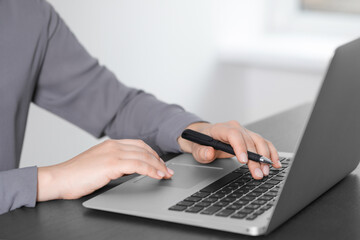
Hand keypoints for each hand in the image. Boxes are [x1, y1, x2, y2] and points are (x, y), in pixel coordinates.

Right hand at [37, 139, 173, 200]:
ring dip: (158, 166)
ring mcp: (113, 153)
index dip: (152, 153)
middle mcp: (113, 145)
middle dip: (159, 160)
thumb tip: (131, 168)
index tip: (160, 162)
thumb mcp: (99, 164)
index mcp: (111, 144)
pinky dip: (151, 170)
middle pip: (144, 149)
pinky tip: (157, 175)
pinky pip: (139, 165)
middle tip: (167, 170)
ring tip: (166, 174)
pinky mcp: (112, 164)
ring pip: (144, 156)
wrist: (59, 178)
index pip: (138, 145)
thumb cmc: (76, 174)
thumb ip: (115, 163)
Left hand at [177, 121, 281, 179]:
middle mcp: (235, 128)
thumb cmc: (201, 142)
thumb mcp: (196, 148)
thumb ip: (201, 152)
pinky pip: (264, 143)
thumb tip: (210, 152)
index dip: (240, 147)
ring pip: (259, 141)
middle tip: (258, 173)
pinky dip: (271, 153)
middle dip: (255, 158)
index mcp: (221, 128)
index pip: (233, 135)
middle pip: (249, 141)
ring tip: (266, 171)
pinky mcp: (250, 138)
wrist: (204, 135)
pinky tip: (275, 163)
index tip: (244, 161)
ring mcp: (244, 132)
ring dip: (265, 157)